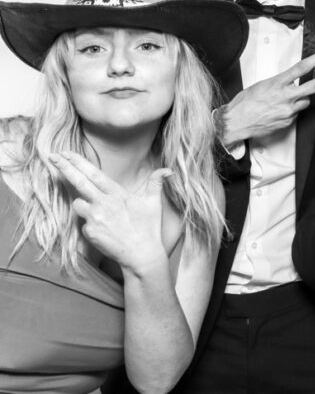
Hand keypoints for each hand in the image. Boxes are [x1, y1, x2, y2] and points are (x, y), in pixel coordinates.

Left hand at [50, 151, 167, 275]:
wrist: (141, 255)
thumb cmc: (149, 229)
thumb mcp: (154, 203)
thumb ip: (156, 184)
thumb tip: (167, 170)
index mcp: (117, 194)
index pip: (94, 174)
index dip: (78, 162)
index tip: (66, 153)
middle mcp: (104, 204)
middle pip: (79, 182)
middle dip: (64, 168)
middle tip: (52, 157)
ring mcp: (95, 218)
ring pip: (78, 204)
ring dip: (83, 205)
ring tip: (100, 213)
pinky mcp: (89, 233)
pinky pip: (83, 224)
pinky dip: (90, 224)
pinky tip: (104, 230)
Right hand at [219, 49, 314, 144]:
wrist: (236, 123)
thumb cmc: (245, 102)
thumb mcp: (261, 86)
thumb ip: (280, 84)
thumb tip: (293, 85)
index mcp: (277, 84)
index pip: (300, 69)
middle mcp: (286, 97)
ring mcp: (289, 111)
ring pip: (304, 101)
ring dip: (298, 99)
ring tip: (279, 102)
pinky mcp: (288, 122)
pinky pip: (295, 112)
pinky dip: (290, 110)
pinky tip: (276, 112)